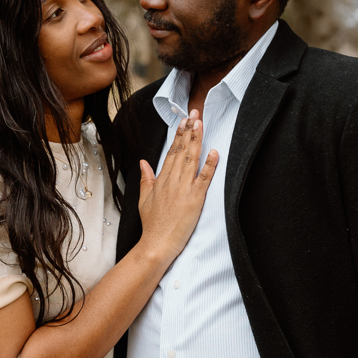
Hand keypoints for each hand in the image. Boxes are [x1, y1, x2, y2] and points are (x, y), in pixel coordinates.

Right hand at [138, 110, 217, 262]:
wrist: (156, 244)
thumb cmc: (152, 225)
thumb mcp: (144, 199)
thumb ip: (145, 178)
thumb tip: (143, 162)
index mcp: (161, 180)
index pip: (171, 152)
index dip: (178, 135)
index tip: (184, 121)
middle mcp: (172, 181)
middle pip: (181, 151)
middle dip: (189, 130)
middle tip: (195, 113)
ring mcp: (183, 190)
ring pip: (191, 160)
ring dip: (197, 140)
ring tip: (201, 123)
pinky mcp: (194, 200)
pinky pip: (203, 179)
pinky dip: (209, 165)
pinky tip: (214, 152)